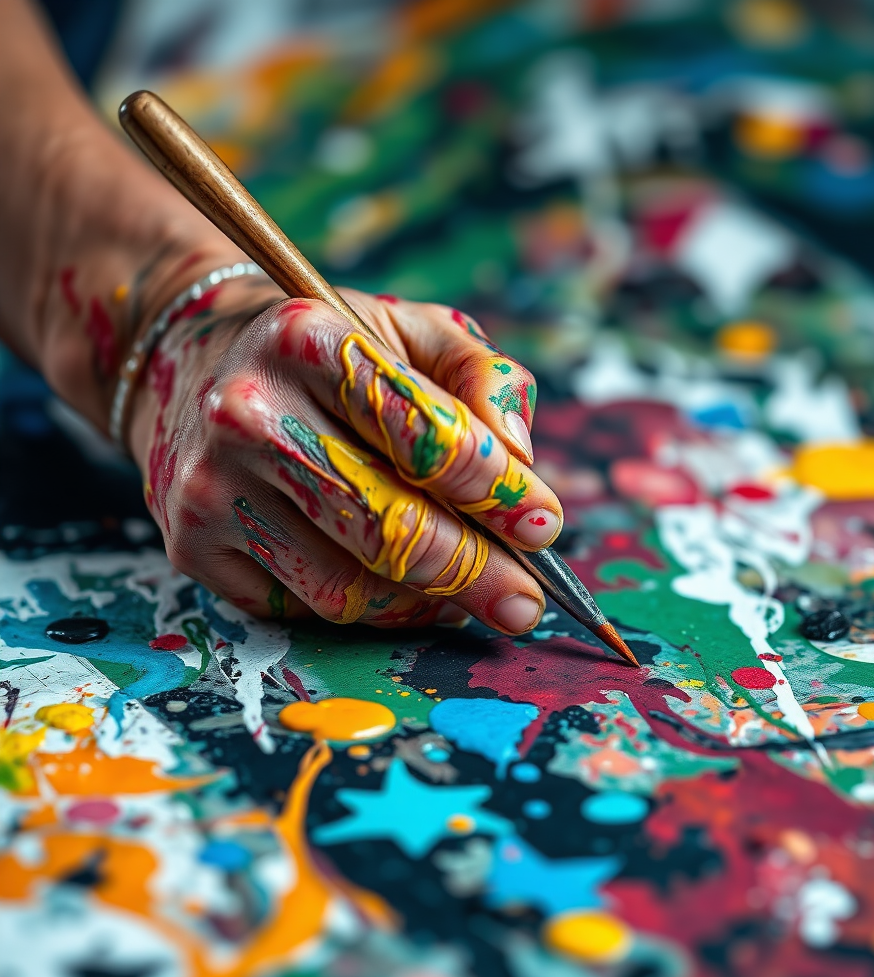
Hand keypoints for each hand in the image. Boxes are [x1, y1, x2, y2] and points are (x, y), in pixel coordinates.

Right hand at [127, 277, 561, 633]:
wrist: (196, 365)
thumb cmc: (329, 355)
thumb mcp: (410, 333)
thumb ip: (481, 377)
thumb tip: (520, 457)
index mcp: (309, 340)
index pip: (426, 435)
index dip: (498, 491)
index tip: (544, 524)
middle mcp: (248, 413)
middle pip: (389, 525)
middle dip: (476, 573)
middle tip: (525, 602)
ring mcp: (211, 485)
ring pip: (349, 584)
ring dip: (424, 599)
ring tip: (465, 587)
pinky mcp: (192, 544)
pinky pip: (306, 606)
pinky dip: (370, 609)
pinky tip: (399, 587)